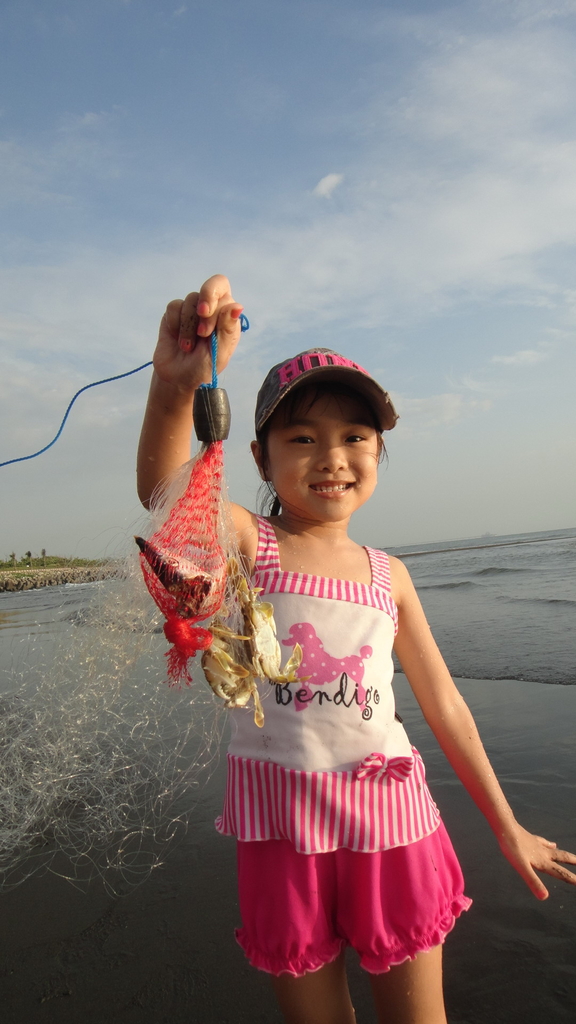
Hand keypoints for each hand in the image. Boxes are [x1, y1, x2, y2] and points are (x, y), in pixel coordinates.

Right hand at [153, 274, 242, 391]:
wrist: (178, 378)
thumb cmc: (203, 368)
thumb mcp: (219, 353)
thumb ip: (227, 329)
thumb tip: (237, 307)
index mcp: (226, 316)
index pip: (224, 291)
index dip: (214, 301)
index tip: (206, 323)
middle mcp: (212, 309)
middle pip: (211, 286)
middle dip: (205, 302)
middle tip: (200, 331)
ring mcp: (192, 310)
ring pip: (190, 299)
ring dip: (188, 326)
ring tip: (188, 347)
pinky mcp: (174, 314)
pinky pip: (173, 306)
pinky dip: (174, 324)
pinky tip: (177, 339)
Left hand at [499, 822, 575, 898]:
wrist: (506, 829)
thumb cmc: (513, 849)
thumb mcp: (522, 868)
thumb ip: (533, 882)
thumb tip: (544, 897)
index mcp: (542, 862)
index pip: (560, 872)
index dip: (570, 878)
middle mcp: (543, 853)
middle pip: (562, 858)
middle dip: (573, 862)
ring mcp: (537, 845)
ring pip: (555, 850)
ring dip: (564, 855)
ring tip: (573, 857)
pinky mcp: (531, 839)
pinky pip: (543, 842)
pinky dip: (549, 844)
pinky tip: (552, 844)